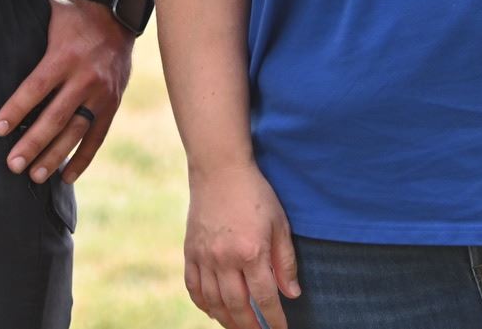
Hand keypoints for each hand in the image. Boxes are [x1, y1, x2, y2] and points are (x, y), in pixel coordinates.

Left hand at [0, 0, 132, 183]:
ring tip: (34, 176)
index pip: (36, 87)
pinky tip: (66, 177)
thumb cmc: (72, 17)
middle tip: (12, 165)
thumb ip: (25, 27)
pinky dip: (82, 159)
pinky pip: (97, 137)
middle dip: (33, 143)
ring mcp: (102, 93)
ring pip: (76, 132)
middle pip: (56, 116)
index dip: (16, 109)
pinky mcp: (113, 104)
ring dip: (55, 156)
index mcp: (65, 55)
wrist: (118, 16)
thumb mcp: (49, 14)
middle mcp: (86, 77)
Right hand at [185, 163, 301, 328]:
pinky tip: (213, 311)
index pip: (264, 298)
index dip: (274, 318)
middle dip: (250, 327)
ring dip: (227, 320)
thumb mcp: (279, 224)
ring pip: (213, 302)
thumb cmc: (255, 194)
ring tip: (239, 327)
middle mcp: (224, 258)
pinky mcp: (189, 251)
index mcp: (251, 251)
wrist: (219, 169)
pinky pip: (193, 287)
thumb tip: (291, 294)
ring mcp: (204, 256)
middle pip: (237, 306)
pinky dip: (202, 304)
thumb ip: (285, 261)